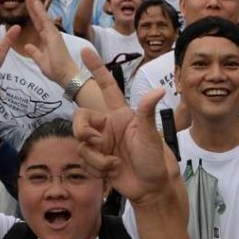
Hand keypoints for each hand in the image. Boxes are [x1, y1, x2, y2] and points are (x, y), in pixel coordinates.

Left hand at [22, 0, 79, 84]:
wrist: (66, 77)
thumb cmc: (57, 71)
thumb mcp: (41, 61)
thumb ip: (34, 52)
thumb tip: (27, 46)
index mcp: (48, 39)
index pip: (38, 23)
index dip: (32, 12)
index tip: (28, 2)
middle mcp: (51, 33)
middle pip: (39, 16)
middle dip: (33, 3)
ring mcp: (53, 33)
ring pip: (42, 14)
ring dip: (35, 2)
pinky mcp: (54, 34)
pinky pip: (44, 19)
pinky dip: (38, 10)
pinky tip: (34, 1)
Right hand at [74, 48, 176, 205]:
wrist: (151, 188)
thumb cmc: (154, 159)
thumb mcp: (150, 135)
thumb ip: (147, 111)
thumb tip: (158, 89)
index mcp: (121, 115)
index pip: (107, 87)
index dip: (97, 69)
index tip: (85, 50)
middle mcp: (108, 126)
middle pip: (80, 118)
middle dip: (82, 131)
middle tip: (95, 141)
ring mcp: (101, 144)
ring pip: (81, 144)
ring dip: (96, 158)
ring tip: (115, 165)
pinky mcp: (96, 160)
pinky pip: (83, 160)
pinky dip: (96, 169)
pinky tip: (111, 173)